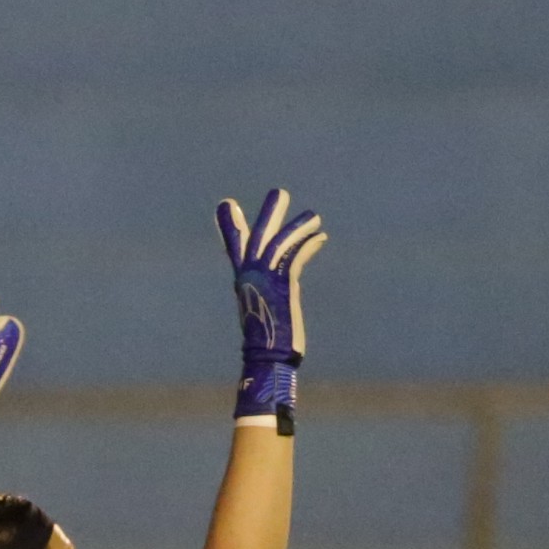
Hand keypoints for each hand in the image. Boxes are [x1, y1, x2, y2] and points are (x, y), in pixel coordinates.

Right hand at [217, 188, 326, 428]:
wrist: (266, 357)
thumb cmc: (266, 341)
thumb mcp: (263, 313)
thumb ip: (266, 296)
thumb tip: (274, 291)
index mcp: (244, 280)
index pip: (236, 246)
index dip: (231, 226)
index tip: (227, 204)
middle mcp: (250, 276)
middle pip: (259, 236)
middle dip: (270, 213)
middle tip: (280, 191)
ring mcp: (264, 279)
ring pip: (280, 243)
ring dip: (299, 227)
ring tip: (316, 215)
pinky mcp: (282, 285)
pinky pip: (295, 257)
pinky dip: (309, 245)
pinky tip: (321, 237)